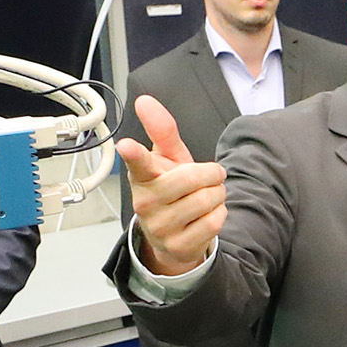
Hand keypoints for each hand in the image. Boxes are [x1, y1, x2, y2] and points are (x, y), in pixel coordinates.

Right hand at [117, 98, 225, 276]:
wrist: (175, 235)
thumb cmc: (171, 189)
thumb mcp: (168, 158)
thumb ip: (162, 130)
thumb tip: (145, 101)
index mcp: (141, 176)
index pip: (137, 162)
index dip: (133, 153)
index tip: (126, 145)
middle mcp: (145, 201)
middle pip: (191, 178)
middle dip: (211, 174)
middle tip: (211, 176)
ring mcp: (159, 226)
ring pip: (206, 200)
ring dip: (217, 194)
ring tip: (207, 196)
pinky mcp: (178, 246)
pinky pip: (214, 221)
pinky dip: (220, 214)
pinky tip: (207, 215)